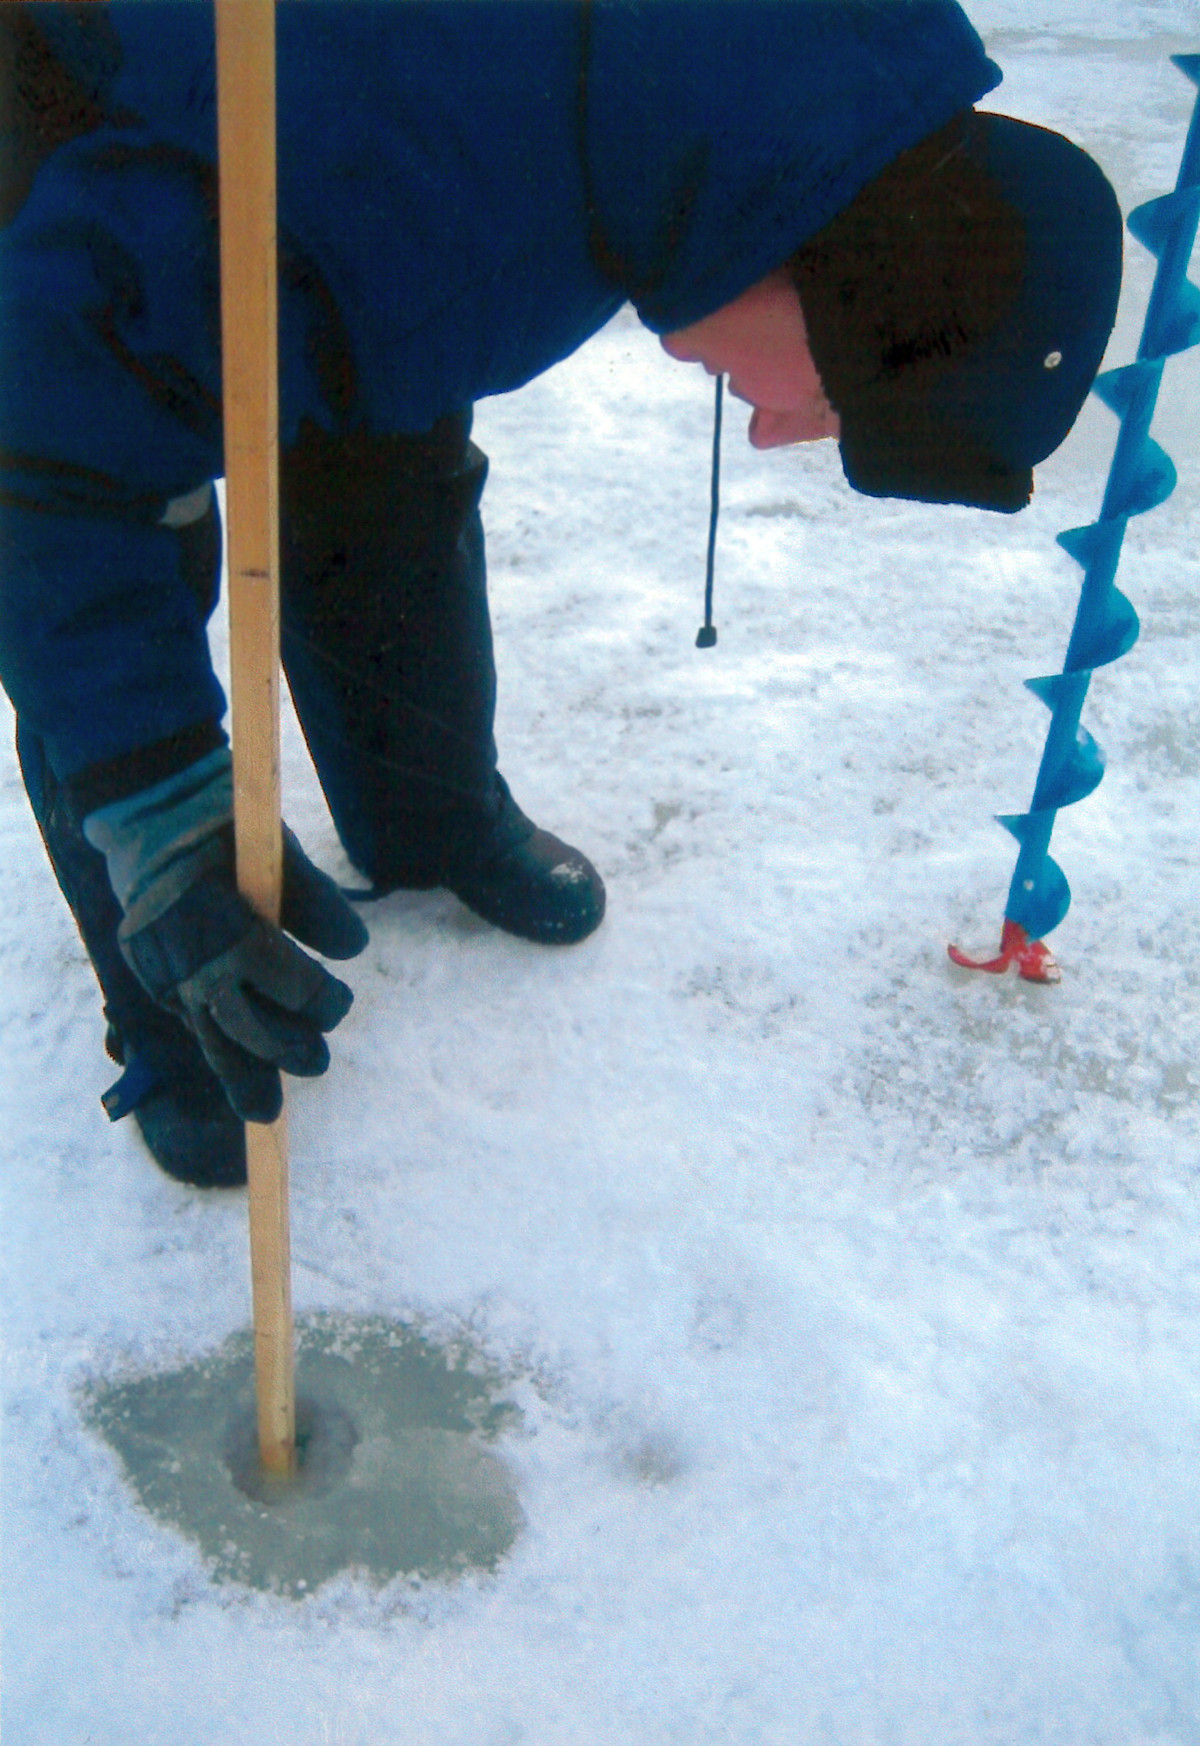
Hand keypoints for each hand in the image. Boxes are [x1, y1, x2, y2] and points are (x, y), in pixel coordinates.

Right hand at [118, 824, 366, 1121]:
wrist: (147, 818)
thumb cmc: (228, 834)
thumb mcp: (282, 853)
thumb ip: (318, 905)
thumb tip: (353, 951)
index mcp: (233, 929)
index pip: (293, 987)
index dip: (324, 1001)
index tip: (340, 1000)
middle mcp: (194, 961)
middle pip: (249, 1031)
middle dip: (288, 1052)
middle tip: (318, 1063)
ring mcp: (164, 973)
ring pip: (210, 1040)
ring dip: (244, 1076)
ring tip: (267, 1108)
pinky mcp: (148, 978)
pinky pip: (189, 1022)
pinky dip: (216, 1045)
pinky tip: (237, 1066)